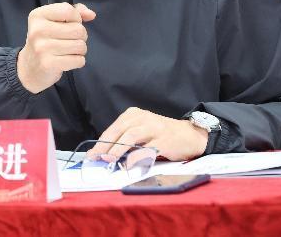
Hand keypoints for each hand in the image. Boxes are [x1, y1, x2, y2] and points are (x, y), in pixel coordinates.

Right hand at [17, 2, 95, 93]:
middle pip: (78, 29)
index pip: (68, 10)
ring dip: (79, 50)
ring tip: (68, 51)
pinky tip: (67, 60)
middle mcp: (38, 30)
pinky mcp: (48, 64)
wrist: (29, 68)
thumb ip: (75, 12)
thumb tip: (91, 14)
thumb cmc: (46, 41)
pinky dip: (77, 61)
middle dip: (80, 36)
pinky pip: (78, 60)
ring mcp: (42, 48)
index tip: (69, 25)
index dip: (76, 18)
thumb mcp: (55, 21)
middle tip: (68, 41)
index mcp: (38, 15)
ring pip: (80, 46)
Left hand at [88, 107, 208, 161]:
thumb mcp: (142, 131)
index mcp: (134, 114)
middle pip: (119, 131)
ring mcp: (154, 128)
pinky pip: (147, 149)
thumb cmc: (161, 135)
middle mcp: (143, 118)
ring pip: (131, 136)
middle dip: (105, 146)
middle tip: (96, 158)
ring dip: (118, 150)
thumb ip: (125, 139)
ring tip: (109, 160)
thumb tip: (104, 154)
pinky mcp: (164, 140)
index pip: (114, 128)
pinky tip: (128, 165)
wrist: (189, 136)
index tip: (92, 154)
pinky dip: (136, 158)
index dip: (101, 142)